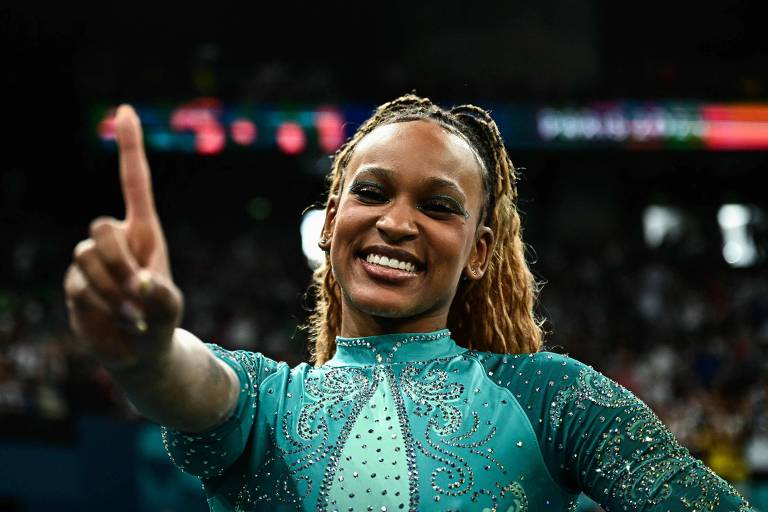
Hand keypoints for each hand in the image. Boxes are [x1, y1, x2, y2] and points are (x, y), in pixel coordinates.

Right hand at [64, 105, 183, 369]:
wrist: (139, 350)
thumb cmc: (161, 319)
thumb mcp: (171, 307)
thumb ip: (161, 295)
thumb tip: (139, 282)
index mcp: (144, 231)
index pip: (135, 183)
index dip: (129, 149)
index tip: (125, 110)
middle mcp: (114, 240)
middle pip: (101, 226)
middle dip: (118, 261)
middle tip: (139, 290)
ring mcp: (90, 261)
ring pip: (86, 256)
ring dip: (113, 288)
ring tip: (132, 311)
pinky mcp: (74, 284)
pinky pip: (80, 286)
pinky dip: (105, 305)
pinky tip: (120, 319)